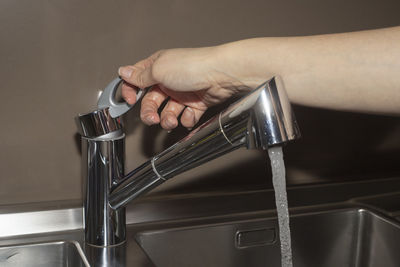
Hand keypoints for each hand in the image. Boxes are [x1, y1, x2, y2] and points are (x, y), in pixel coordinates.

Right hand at [118, 46, 252, 129]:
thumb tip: (124, 72)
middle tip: (152, 119)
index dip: (130, 91)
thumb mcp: (159, 70)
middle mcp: (168, 80)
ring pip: (167, 112)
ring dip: (167, 119)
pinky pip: (185, 116)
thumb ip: (140, 76)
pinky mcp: (196, 103)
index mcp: (157, 67)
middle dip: (149, 112)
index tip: (131, 100)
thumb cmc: (193, 66)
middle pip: (151, 101)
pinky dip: (186, 119)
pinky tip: (190, 114)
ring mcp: (182, 93)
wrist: (221, 75)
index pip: (136, 80)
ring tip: (172, 120)